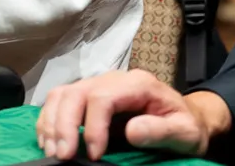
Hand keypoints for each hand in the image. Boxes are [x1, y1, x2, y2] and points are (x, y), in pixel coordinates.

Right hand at [36, 70, 229, 159]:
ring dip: (51, 122)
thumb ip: (160, 130)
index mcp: (137, 84)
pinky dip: (49, 120)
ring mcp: (97, 85)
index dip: (92, 127)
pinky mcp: (87, 96)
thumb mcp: (185, 132)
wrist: (185, 117)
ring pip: (61, 94)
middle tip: (62, 156)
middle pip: (75, 93)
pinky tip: (50, 141)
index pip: (102, 97)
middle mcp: (112, 79)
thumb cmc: (185, 124)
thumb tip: (130, 131)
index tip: (94, 155)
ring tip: (53, 150)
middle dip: (64, 125)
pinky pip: (59, 101)